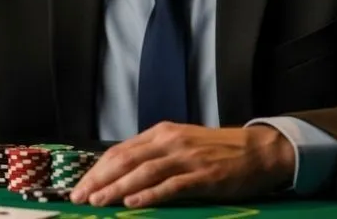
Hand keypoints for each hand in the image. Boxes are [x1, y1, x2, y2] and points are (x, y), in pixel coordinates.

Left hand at [71, 123, 294, 207]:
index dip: (97, 169)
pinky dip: (150, 194)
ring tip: (98, 201)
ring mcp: (186, 158)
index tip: (79, 186)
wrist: (258, 150)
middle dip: (99, 179)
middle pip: (125, 160)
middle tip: (80, 197)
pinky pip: (172, 186)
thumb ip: (153, 155)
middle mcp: (169, 142)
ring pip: (144, 172)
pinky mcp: (204, 175)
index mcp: (160, 133)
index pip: (119, 151)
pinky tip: (133, 203)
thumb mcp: (179, 145)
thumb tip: (120, 174)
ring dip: (117, 188)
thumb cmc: (216, 151)